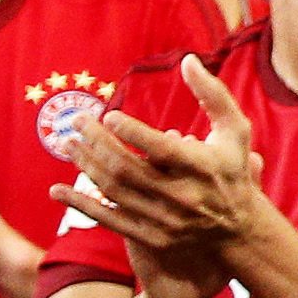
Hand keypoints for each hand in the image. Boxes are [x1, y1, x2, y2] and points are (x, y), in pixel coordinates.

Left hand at [54, 57, 260, 297]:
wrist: (239, 231)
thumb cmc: (233, 171)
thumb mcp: (235, 131)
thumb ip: (213, 94)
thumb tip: (187, 59)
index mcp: (200, 167)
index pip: (161, 150)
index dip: (133, 133)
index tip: (108, 116)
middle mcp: (181, 196)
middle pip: (129, 169)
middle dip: (98, 143)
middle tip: (77, 122)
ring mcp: (164, 220)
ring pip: (115, 191)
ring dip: (86, 166)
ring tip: (68, 144)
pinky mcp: (151, 237)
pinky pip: (108, 220)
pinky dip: (80, 205)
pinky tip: (58, 190)